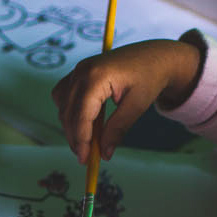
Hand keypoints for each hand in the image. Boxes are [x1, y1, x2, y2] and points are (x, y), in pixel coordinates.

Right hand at [52, 40, 200, 163]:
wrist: (154, 57)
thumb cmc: (149, 78)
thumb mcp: (136, 106)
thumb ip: (118, 129)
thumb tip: (104, 153)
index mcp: (96, 76)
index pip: (81, 115)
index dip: (81, 140)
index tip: (85, 159)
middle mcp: (82, 71)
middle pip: (68, 112)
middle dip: (75, 138)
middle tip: (86, 158)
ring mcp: (78, 70)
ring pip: (63, 106)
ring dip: (72, 126)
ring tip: (89, 143)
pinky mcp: (78, 73)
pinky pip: (64, 96)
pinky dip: (70, 112)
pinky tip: (85, 124)